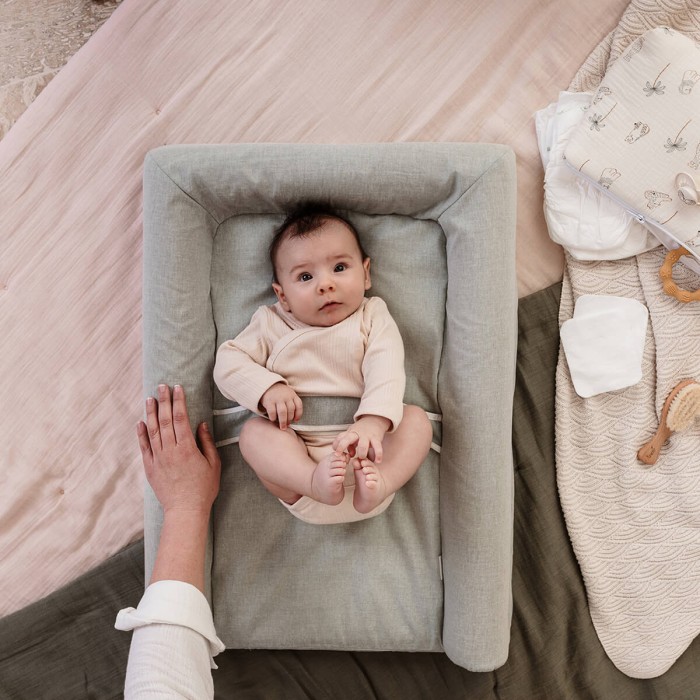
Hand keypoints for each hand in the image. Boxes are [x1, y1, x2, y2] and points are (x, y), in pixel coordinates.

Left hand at [136, 384, 220, 515]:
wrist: (185, 511)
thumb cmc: (203, 488)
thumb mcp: (213, 464)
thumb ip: (206, 443)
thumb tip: (201, 424)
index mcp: (187, 448)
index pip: (181, 418)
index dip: (179, 401)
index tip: (178, 388)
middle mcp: (170, 451)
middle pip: (166, 420)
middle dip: (164, 401)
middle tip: (162, 386)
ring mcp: (158, 459)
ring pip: (153, 431)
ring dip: (151, 413)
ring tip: (150, 399)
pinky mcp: (150, 467)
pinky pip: (144, 447)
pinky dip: (141, 434)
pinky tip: (140, 422)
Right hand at [260, 382, 302, 429]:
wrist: (266, 385)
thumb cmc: (280, 393)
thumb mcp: (288, 395)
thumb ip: (292, 404)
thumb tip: (294, 419)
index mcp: (292, 395)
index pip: (299, 405)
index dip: (298, 414)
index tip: (296, 420)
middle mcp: (286, 396)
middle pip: (291, 410)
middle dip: (289, 419)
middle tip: (287, 425)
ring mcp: (277, 398)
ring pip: (283, 412)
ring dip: (283, 421)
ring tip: (282, 427)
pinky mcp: (269, 401)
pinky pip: (272, 412)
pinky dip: (273, 417)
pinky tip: (273, 419)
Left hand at [333, 415, 390, 462]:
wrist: (374, 420)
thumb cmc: (361, 431)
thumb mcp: (352, 435)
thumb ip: (349, 445)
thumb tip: (350, 455)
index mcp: (349, 433)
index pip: (340, 438)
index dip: (336, 445)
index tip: (336, 454)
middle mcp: (357, 434)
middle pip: (347, 439)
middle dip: (342, 446)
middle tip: (343, 456)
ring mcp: (366, 436)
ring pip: (362, 445)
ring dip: (361, 453)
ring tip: (362, 458)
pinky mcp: (376, 438)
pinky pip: (377, 447)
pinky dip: (378, 455)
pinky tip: (377, 461)